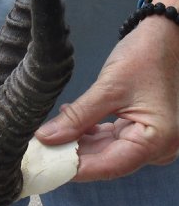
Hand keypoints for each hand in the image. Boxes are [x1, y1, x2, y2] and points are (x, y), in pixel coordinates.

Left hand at [36, 16, 178, 180]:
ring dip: (77, 142)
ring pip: (105, 148)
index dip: (74, 169)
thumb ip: (78, 116)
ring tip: (50, 133)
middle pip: (106, 159)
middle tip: (41, 149)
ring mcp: (148, 137)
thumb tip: (46, 137)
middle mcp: (156, 147)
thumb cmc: (144, 57)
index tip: (46, 167)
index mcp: (155, 141)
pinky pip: (110, 135)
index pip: (109, 166)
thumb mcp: (109, 88)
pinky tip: (69, 121)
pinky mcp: (139, 126)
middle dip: (72, 155)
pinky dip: (88, 130)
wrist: (164, 36)